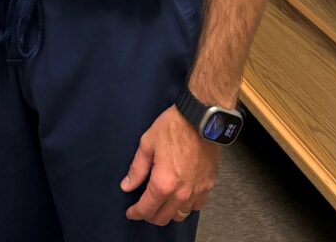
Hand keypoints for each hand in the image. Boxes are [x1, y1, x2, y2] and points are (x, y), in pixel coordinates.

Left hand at [120, 106, 218, 225]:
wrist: (201, 119)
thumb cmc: (172, 128)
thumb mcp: (147, 144)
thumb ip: (137, 169)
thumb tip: (127, 186)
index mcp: (163, 183)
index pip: (146, 209)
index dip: (136, 213)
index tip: (131, 213)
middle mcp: (180, 194)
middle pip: (163, 217)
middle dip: (150, 216)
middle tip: (143, 208)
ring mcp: (196, 192)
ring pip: (180, 215)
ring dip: (168, 213)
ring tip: (161, 203)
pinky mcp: (208, 186)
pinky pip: (196, 206)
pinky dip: (186, 206)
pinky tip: (180, 196)